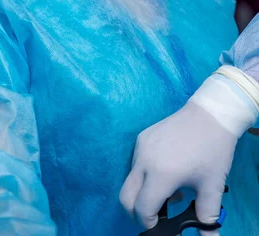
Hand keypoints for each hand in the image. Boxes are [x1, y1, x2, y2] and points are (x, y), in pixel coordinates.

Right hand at [119, 102, 236, 235]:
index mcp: (161, 174)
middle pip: (125, 196)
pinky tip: (167, 171)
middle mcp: (144, 160)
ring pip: (131, 179)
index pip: (142, 208)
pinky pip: (136, 163)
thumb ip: (206, 217)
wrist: (210, 114)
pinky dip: (145, 175)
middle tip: (157, 215)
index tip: (161, 226)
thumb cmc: (213, 150)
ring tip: (171, 190)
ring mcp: (141, 147)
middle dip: (137, 211)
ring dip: (143, 192)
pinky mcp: (142, 137)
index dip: (149, 222)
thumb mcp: (212, 187)